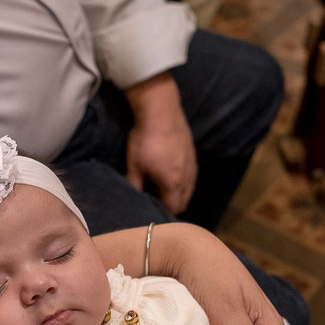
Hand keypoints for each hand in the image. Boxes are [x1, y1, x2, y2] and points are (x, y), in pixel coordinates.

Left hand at [122, 73, 197, 214]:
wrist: (160, 110)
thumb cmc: (145, 139)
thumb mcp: (133, 165)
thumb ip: (134, 185)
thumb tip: (132, 198)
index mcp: (173, 183)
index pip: (172, 209)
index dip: (162, 214)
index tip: (151, 212)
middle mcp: (187, 177)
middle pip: (183, 201)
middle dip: (171, 205)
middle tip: (155, 202)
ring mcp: (192, 164)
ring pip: (189, 188)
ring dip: (178, 193)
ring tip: (162, 189)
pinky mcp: (192, 152)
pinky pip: (190, 175)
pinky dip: (183, 180)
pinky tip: (170, 172)